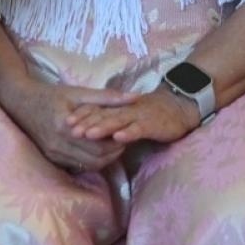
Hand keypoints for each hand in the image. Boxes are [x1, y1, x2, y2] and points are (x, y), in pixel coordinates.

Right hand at [0, 78, 128, 172]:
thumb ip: (106, 97)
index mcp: (65, 127)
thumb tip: (135, 97)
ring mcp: (54, 154)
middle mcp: (59, 145)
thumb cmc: (49, 95)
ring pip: (90, 165)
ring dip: (105, 158)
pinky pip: (79, 165)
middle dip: (115, 152)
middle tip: (124, 139)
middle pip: (97, 159)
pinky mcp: (52, 159)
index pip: (100, 145)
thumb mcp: (77, 92)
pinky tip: (96, 148)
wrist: (19, 102)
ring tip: (112, 144)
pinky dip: (92, 160)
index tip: (127, 131)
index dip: (118, 141)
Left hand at [67, 89, 199, 146]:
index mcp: (116, 108)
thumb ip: (109, 120)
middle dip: (86, 123)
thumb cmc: (148, 113)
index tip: (66, 123)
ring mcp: (138, 116)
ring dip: (102, 127)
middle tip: (70, 130)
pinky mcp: (151, 124)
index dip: (81, 116)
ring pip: (117, 121)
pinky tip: (119, 137)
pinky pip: (138, 129)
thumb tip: (88, 133)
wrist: (177, 107)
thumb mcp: (125, 114)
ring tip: (88, 134)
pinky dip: (129, 132)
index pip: (95, 111)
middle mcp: (124, 110)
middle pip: (102, 116)